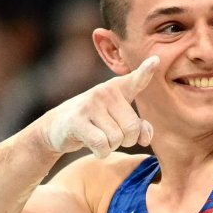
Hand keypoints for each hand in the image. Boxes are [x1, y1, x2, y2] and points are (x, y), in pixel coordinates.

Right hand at [40, 56, 159, 158]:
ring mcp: (90, 104)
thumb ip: (138, 127)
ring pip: (117, 139)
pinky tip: (94, 148)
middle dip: (127, 140)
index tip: (156, 60)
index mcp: (118, 89)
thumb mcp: (117, 121)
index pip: (136, 80)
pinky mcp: (77, 119)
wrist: (57, 127)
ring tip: (100, 138)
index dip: (146, 71)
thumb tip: (145, 138)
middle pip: (132, 128)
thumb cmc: (94, 123)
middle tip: (113, 137)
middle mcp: (105, 92)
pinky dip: (101, 152)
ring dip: (111, 147)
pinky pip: (102, 144)